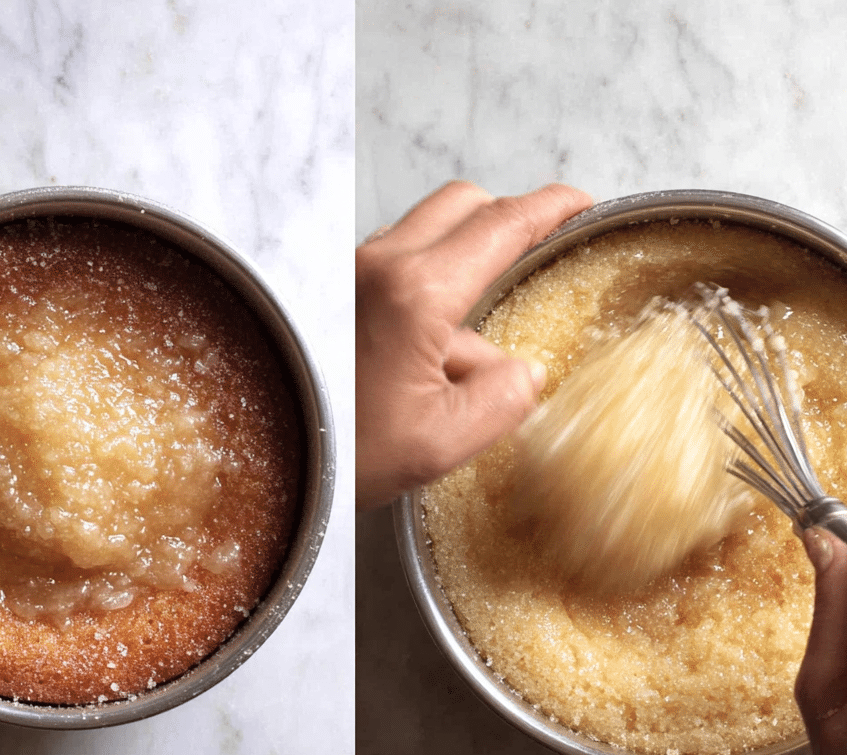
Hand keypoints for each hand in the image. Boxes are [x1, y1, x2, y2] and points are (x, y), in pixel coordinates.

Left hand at [355, 180, 594, 509]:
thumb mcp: (440, 442)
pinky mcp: (329, 290)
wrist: (266, 459)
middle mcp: (377, 265)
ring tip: (469, 338)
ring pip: (424, 234)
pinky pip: (391, 265)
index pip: (501, 225)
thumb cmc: (338, 453)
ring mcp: (346, 272)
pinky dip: (423, 285)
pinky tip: (424, 352)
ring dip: (460, 260)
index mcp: (416, 293)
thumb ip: (501, 400)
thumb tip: (524, 372)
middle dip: (506, 218)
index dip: (551, 208)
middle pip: (462, 205)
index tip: (580, 204)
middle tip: (535, 248)